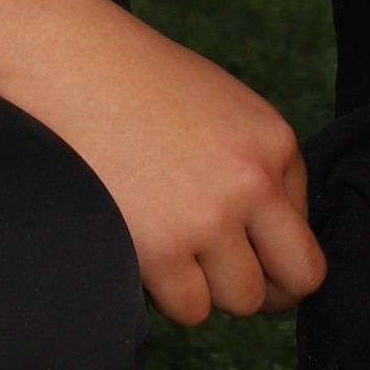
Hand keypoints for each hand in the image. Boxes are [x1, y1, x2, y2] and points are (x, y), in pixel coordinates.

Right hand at [41, 6, 325, 326]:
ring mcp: (208, 220)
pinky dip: (166, 293)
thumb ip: (254, 166)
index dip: (272, 247)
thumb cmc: (135, 83)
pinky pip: (187, 308)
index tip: (239, 243)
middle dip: (268, 289)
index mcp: (274, 142)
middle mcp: (253, 183)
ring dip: (208, 288)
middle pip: (297, 279)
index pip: (304, 230)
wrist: (65, 62)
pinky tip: (141, 248)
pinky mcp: (160, 251)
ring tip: (169, 247)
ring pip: (238, 300)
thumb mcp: (221, 108)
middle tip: (227, 277)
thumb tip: (270, 243)